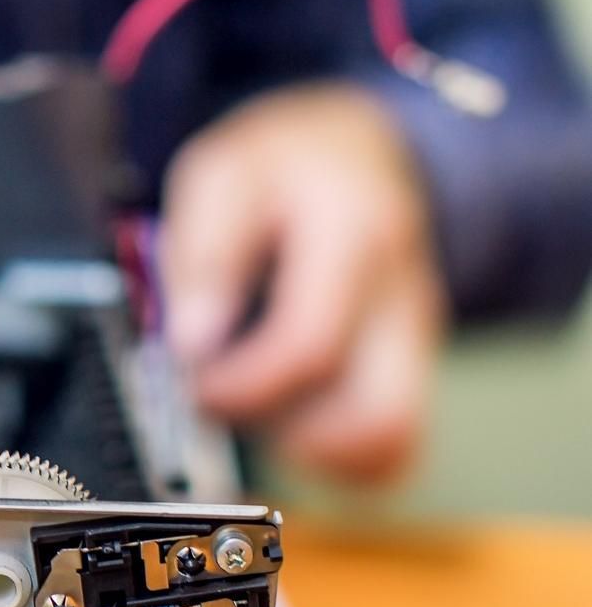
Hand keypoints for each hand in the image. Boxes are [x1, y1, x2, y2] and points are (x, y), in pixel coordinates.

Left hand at [161, 83, 444, 482]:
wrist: (349, 149)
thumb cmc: (278, 169)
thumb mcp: (218, 177)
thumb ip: (202, 256)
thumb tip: (192, 342)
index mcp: (354, 232)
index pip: (309, 345)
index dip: (237, 382)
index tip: (191, 373)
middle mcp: (401, 293)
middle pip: (369, 412)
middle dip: (274, 425)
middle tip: (216, 397)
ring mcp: (416, 336)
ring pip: (389, 437)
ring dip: (308, 448)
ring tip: (252, 409)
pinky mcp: (413, 367)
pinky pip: (395, 445)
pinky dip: (337, 457)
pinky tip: (288, 426)